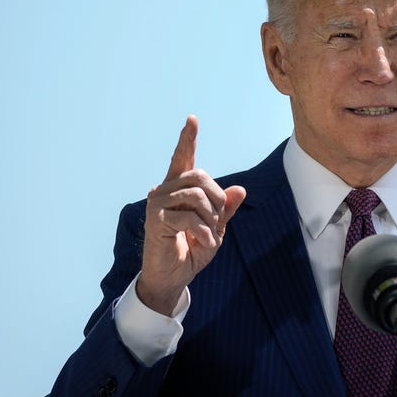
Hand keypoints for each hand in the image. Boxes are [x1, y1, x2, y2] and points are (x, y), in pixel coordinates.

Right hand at [136, 115, 246, 314]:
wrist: (172, 277)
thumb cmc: (191, 251)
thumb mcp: (215, 229)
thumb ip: (225, 209)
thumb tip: (240, 189)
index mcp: (178, 189)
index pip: (183, 158)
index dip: (187, 139)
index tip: (192, 119)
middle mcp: (164, 191)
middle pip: (199, 177)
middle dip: (217, 198)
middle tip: (218, 220)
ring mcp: (157, 204)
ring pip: (196, 196)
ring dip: (211, 218)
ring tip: (209, 235)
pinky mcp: (155, 220)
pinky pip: (189, 218)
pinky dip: (204, 232)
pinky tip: (205, 243)